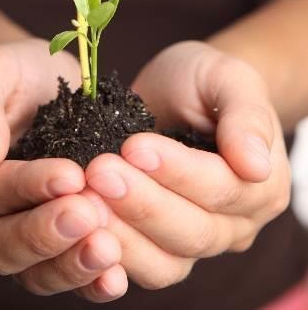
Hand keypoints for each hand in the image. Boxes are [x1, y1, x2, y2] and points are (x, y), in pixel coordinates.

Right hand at [0, 39, 127, 301]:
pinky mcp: (51, 242)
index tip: (72, 174)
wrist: (39, 81)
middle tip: (90, 215)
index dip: (27, 188)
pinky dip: (87, 281)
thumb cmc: (11, 73)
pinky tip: (115, 277)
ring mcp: (13, 235)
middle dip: (46, 234)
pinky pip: (62, 273)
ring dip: (70, 265)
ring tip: (108, 250)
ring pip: (31, 273)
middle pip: (0, 245)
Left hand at [81, 41, 290, 291]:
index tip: (134, 147)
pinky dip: (111, 253)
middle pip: (193, 231)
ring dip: (122, 233)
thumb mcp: (228, 78)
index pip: (222, 187)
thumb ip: (247, 117)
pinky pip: (141, 266)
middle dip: (142, 203)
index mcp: (262, 183)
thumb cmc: (205, 79)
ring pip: (166, 261)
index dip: (177, 172)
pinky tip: (81, 225)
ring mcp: (199, 240)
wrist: (179, 90)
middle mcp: (236, 223)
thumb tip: (256, 166)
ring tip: (83, 199)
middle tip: (98, 171)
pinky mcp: (161, 246)